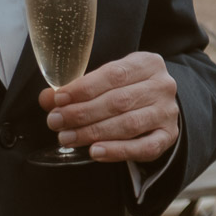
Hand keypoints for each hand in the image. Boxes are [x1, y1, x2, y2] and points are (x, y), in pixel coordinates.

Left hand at [43, 52, 179, 162]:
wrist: (158, 105)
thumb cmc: (126, 89)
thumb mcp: (106, 80)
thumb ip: (78, 89)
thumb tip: (47, 98)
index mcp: (148, 63)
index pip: (114, 74)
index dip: (83, 88)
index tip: (58, 99)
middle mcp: (163, 86)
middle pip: (119, 101)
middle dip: (82, 113)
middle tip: (55, 122)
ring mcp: (168, 112)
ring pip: (128, 124)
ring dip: (93, 132)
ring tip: (67, 138)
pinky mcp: (168, 136)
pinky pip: (143, 147)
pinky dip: (117, 151)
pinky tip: (95, 152)